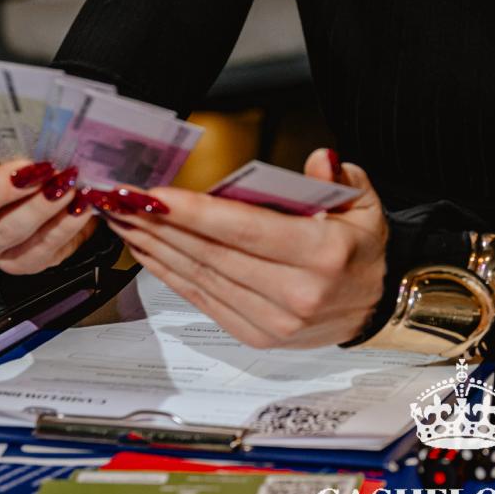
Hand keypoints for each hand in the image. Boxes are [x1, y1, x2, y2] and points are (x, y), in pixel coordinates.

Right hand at [0, 144, 98, 273]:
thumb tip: (9, 105)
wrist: (55, 184)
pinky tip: (80, 204)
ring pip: (2, 233)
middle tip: (32, 167)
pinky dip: (63, 226)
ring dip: (38, 206)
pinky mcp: (16, 262)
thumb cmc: (21, 150)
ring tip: (65, 182)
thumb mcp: (2, 134)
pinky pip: (36, 252)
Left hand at [99, 148, 388, 348]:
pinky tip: (147, 249)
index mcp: (323, 256)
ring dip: (155, 247)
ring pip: (200, 277)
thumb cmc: (361, 254)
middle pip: (212, 254)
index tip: (156, 195)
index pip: (247, 230)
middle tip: (122, 199)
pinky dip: (169, 273)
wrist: (372, 310)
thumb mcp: (366, 207)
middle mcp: (295, 294)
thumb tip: (319, 158)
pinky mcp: (253, 335)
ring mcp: (271, 321)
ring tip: (123, 219)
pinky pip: (201, 299)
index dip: (196, 213)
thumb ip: (340, 179)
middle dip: (160, 224)